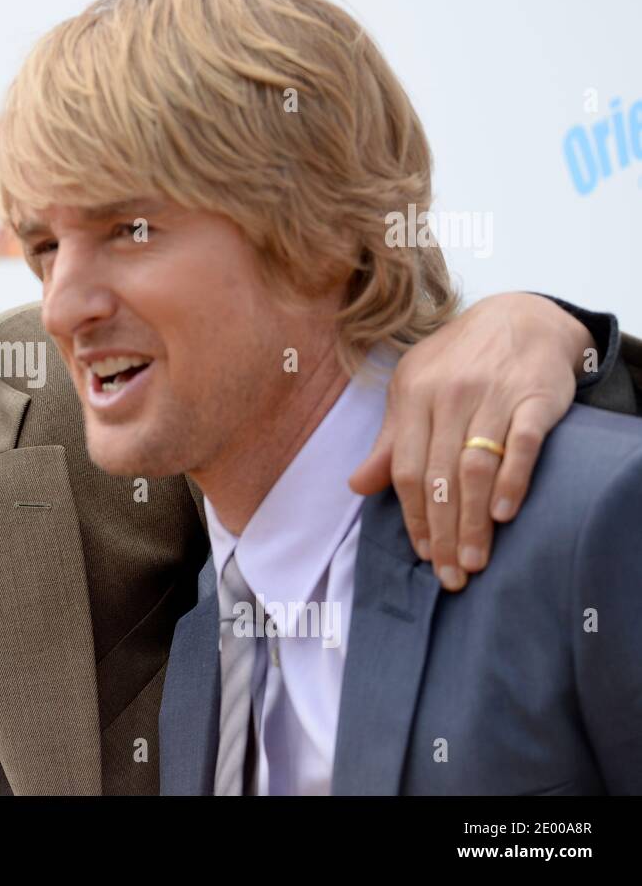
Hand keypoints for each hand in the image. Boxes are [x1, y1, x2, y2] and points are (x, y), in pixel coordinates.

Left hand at [349, 292, 592, 591]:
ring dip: (473, 519)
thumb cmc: (458, 362)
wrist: (520, 317)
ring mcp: (493, 395)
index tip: (425, 555)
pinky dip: (512, 480)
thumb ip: (391, 441)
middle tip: (451, 574)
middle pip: (440, 476)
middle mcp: (450, 395)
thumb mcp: (414, 391)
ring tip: (475, 560)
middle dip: (443, 531)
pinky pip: (522, 443)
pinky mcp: (536, 396)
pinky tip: (504, 514)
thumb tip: (356, 486)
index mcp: (414, 395)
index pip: (407, 468)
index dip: (413, 516)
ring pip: (476, 466)